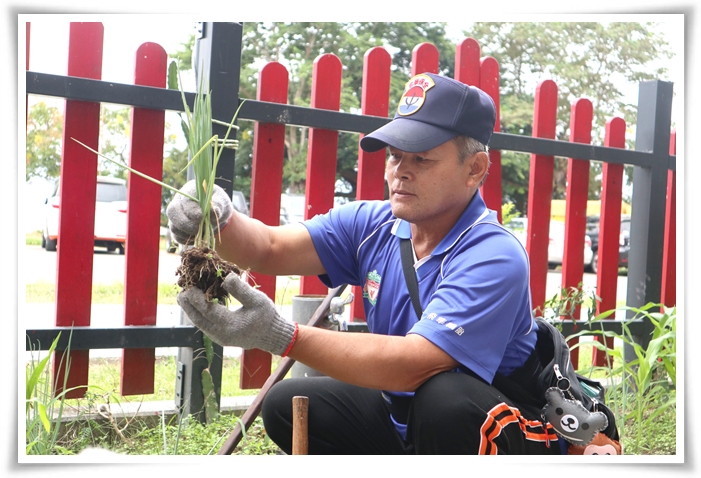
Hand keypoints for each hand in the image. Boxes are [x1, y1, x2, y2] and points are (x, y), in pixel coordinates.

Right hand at [166, 179, 232, 245]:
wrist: (215, 213)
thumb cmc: (217, 202)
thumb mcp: (221, 200)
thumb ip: (218, 204)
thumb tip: (213, 212)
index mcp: (189, 192)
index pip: (184, 201)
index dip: (191, 211)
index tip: (200, 217)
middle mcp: (179, 204)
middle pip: (172, 212)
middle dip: (184, 223)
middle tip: (197, 229)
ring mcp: (177, 217)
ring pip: (174, 227)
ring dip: (187, 234)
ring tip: (202, 234)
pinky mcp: (179, 229)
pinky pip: (178, 238)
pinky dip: (188, 241)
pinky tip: (199, 239)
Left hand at [177, 272, 296, 355]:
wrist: (272, 335)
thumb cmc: (267, 316)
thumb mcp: (257, 299)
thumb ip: (240, 289)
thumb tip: (225, 278)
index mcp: (231, 325)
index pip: (207, 310)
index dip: (196, 298)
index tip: (189, 286)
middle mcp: (222, 334)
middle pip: (198, 319)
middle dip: (188, 305)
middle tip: (181, 291)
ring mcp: (220, 338)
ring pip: (200, 324)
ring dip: (191, 310)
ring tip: (184, 297)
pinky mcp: (220, 338)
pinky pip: (205, 326)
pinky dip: (199, 314)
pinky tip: (197, 305)